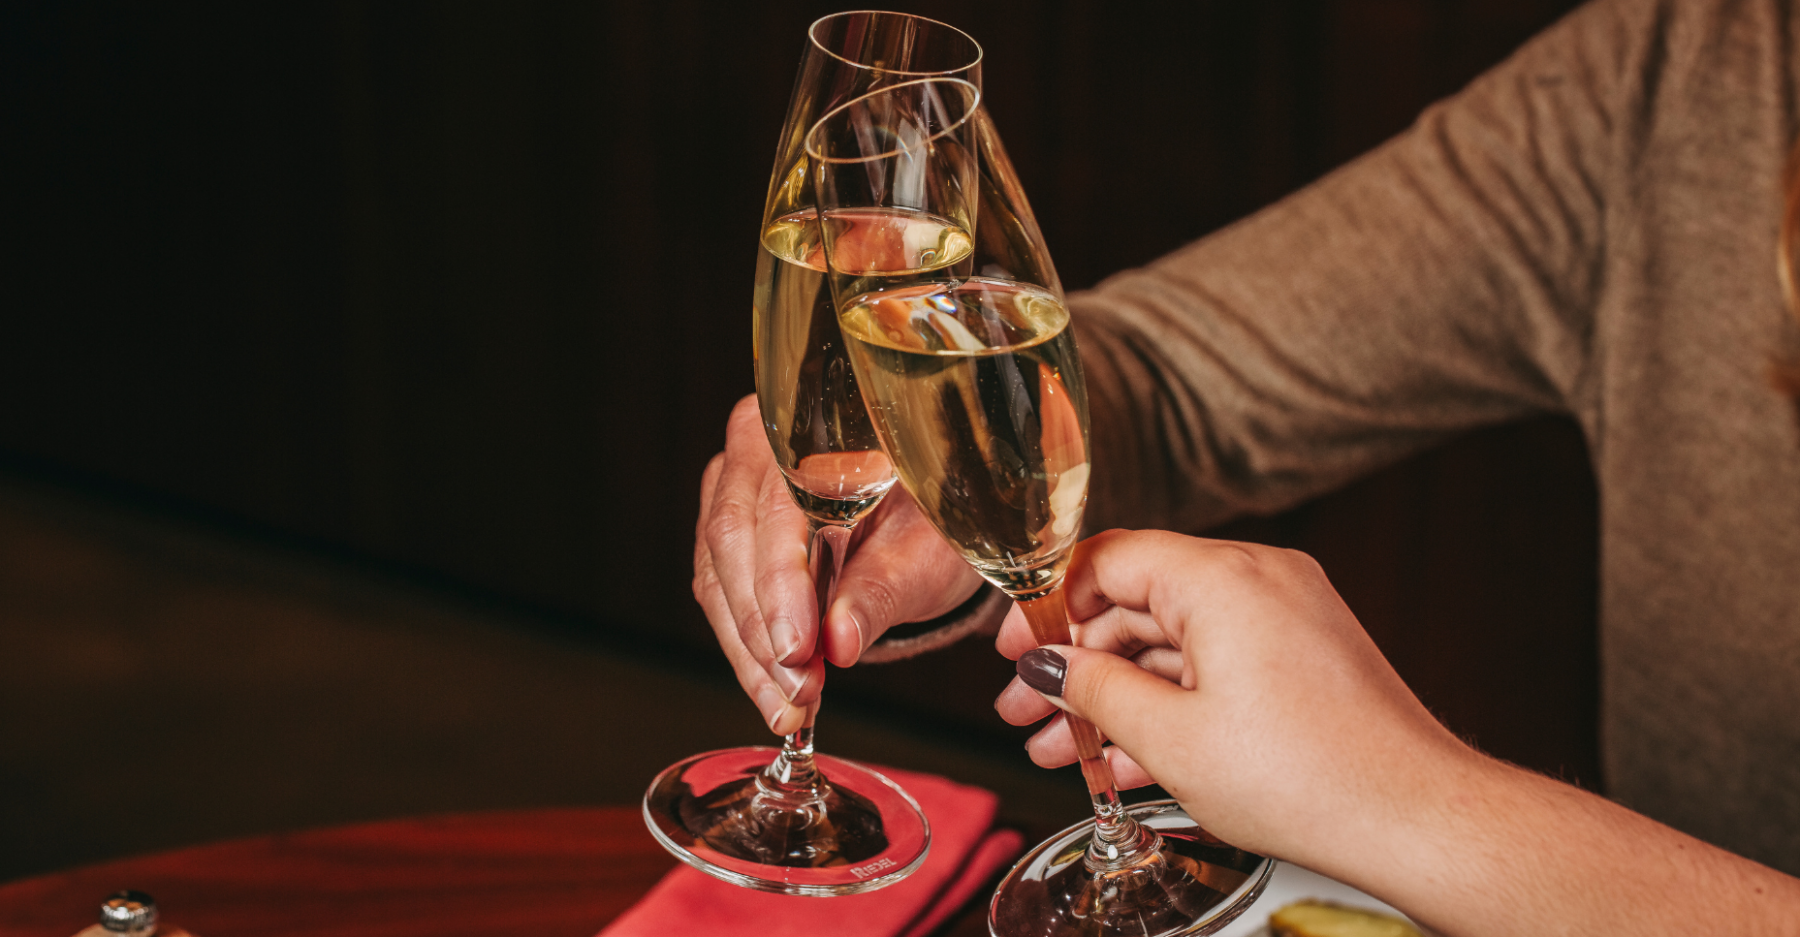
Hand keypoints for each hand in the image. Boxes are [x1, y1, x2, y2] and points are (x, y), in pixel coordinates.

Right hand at [694, 395, 982, 734]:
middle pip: (733, 541)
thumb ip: (884, 589)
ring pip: (718, 575)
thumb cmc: (934, 518)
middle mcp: (757, 444)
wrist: (927, 517)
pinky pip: (719, 593)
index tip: (798, 649)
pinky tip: (775, 690)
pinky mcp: (724, 529)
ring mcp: (731, 485)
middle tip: (798, 693)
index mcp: (813, 422)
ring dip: (751, 652)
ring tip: (790, 705)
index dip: (781, 584)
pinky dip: (747, 650)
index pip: (776, 506)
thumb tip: (839, 641)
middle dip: (763, 630)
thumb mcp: (930, 550)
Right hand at [992, 529, 1471, 868]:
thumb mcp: (1171, 738)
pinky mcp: (1302, 656)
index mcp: (1222, 577)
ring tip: (1063, 749)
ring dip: (1115, 694)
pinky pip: (1214, 665)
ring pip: (1173, 642)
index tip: (1015, 649)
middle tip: (1026, 711)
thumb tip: (1047, 667)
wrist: (1416, 817)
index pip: (1107, 559)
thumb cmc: (1311, 777)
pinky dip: (1168, 703)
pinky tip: (1125, 758)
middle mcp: (1258, 578)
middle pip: (1137, 603)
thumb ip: (1092, 690)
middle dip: (1075, 665)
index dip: (1047, 605)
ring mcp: (1285, 616)